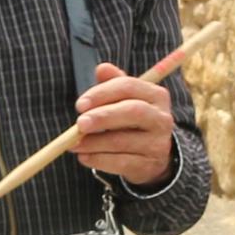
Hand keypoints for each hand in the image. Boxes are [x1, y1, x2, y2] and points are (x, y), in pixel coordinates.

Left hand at [72, 61, 178, 189]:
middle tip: (79, 124)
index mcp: (156, 95)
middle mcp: (161, 118)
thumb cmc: (130, 120)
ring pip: (123, 141)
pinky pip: (121, 163)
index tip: (79, 104)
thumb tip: (101, 68)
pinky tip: (84, 157)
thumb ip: (112, 83)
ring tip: (74, 144)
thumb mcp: (124, 99)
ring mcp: (158, 143)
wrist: (151, 155)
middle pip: (133, 111)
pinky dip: (99, 160)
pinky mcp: (149, 165)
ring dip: (94, 143)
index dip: (102, 93)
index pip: (129, 86)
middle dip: (102, 117)